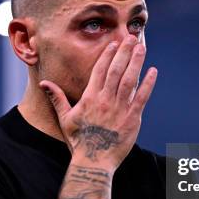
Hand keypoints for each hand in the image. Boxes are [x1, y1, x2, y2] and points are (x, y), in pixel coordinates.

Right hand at [39, 36, 156, 171]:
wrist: (94, 162)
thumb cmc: (79, 141)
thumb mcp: (65, 119)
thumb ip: (57, 98)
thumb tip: (45, 83)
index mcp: (90, 98)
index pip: (100, 70)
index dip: (108, 55)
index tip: (114, 43)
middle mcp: (105, 100)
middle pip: (116, 70)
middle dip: (124, 52)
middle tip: (131, 37)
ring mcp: (120, 109)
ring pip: (130, 80)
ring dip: (136, 62)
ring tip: (141, 47)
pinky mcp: (132, 119)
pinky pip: (142, 97)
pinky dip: (148, 83)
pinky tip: (153, 71)